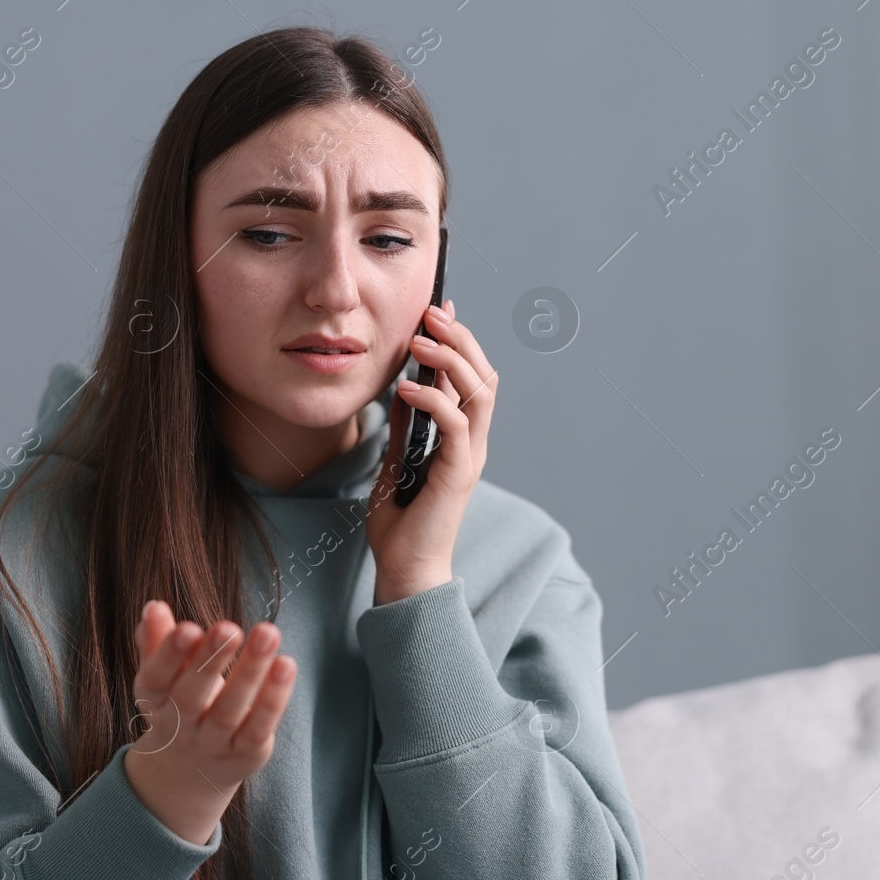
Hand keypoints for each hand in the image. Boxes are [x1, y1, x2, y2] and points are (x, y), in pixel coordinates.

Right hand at [122, 599, 295, 843]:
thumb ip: (157, 641)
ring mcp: (213, 742)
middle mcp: (181, 725)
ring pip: (230, 711)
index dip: (169, 655)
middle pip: (191, 696)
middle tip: (228, 627)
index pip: (156, 679)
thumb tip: (153, 607)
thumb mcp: (164, 677)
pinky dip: (273, 698)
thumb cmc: (180, 706)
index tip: (188, 628)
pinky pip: (260, 726)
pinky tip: (286, 665)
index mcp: (155, 700)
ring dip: (250, 672)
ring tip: (267, 634)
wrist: (190, 772)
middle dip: (209, 661)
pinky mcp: (246, 752)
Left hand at [366, 298, 498, 603]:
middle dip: (460, 339)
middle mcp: (473, 443)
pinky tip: (406, 389)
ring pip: (479, 393)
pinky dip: (433, 399)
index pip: (471, 377)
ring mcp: (469, 457)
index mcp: (461, 438)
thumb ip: (404, 425)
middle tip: (430, 314)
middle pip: (484, 376)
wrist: (405, 568)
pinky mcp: (457, 473)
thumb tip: (403, 385)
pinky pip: (454, 424)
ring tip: (420, 342)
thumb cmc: (400, 523)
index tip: (437, 312)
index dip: (459, 341)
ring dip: (451, 360)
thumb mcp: (395, 459)